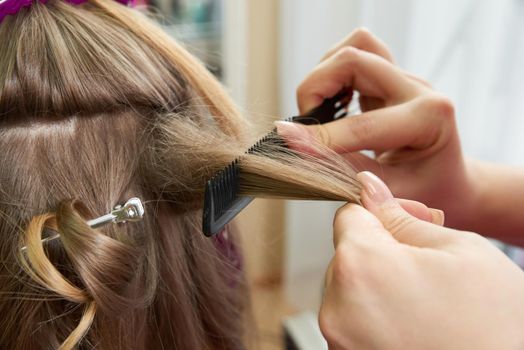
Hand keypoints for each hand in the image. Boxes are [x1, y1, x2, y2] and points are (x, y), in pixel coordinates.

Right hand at [276, 28, 473, 228]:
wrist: (448, 178)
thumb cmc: (427, 190)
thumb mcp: (391, 193)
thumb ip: (348, 174)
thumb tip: (303, 155)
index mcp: (429, 119)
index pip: (363, 123)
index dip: (320, 134)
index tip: (288, 140)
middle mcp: (418, 89)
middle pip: (354, 59)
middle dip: (315, 88)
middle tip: (305, 125)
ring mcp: (404, 78)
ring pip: (355, 46)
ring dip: (324, 75)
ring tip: (318, 111)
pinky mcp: (390, 76)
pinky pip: (356, 53)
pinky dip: (333, 72)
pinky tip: (331, 102)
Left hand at [319, 171, 523, 349]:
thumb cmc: (496, 326)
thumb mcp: (459, 249)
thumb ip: (402, 217)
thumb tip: (370, 190)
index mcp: (361, 265)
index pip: (348, 215)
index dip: (381, 213)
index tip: (408, 223)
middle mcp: (337, 305)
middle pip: (348, 253)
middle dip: (382, 250)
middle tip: (427, 263)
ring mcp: (339, 338)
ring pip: (349, 287)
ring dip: (379, 283)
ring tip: (425, 298)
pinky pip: (352, 318)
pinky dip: (376, 313)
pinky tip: (414, 321)